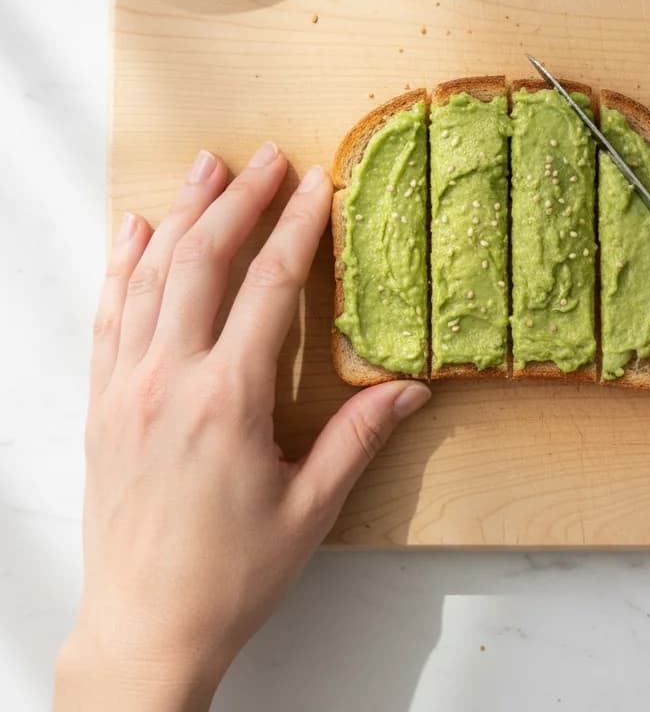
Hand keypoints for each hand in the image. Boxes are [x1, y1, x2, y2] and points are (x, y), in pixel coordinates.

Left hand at [56, 143, 430, 711]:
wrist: (143, 630)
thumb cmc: (231, 575)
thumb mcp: (310, 509)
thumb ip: (360, 438)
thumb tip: (410, 387)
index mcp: (227, 401)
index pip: (269, 288)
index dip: (297, 228)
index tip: (316, 185)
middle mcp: (169, 381)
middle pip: (203, 263)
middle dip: (239, 201)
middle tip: (266, 157)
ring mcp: (126, 388)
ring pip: (149, 277)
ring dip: (182, 215)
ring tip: (207, 167)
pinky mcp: (103, 404)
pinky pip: (109, 316)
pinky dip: (123, 266)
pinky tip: (136, 232)